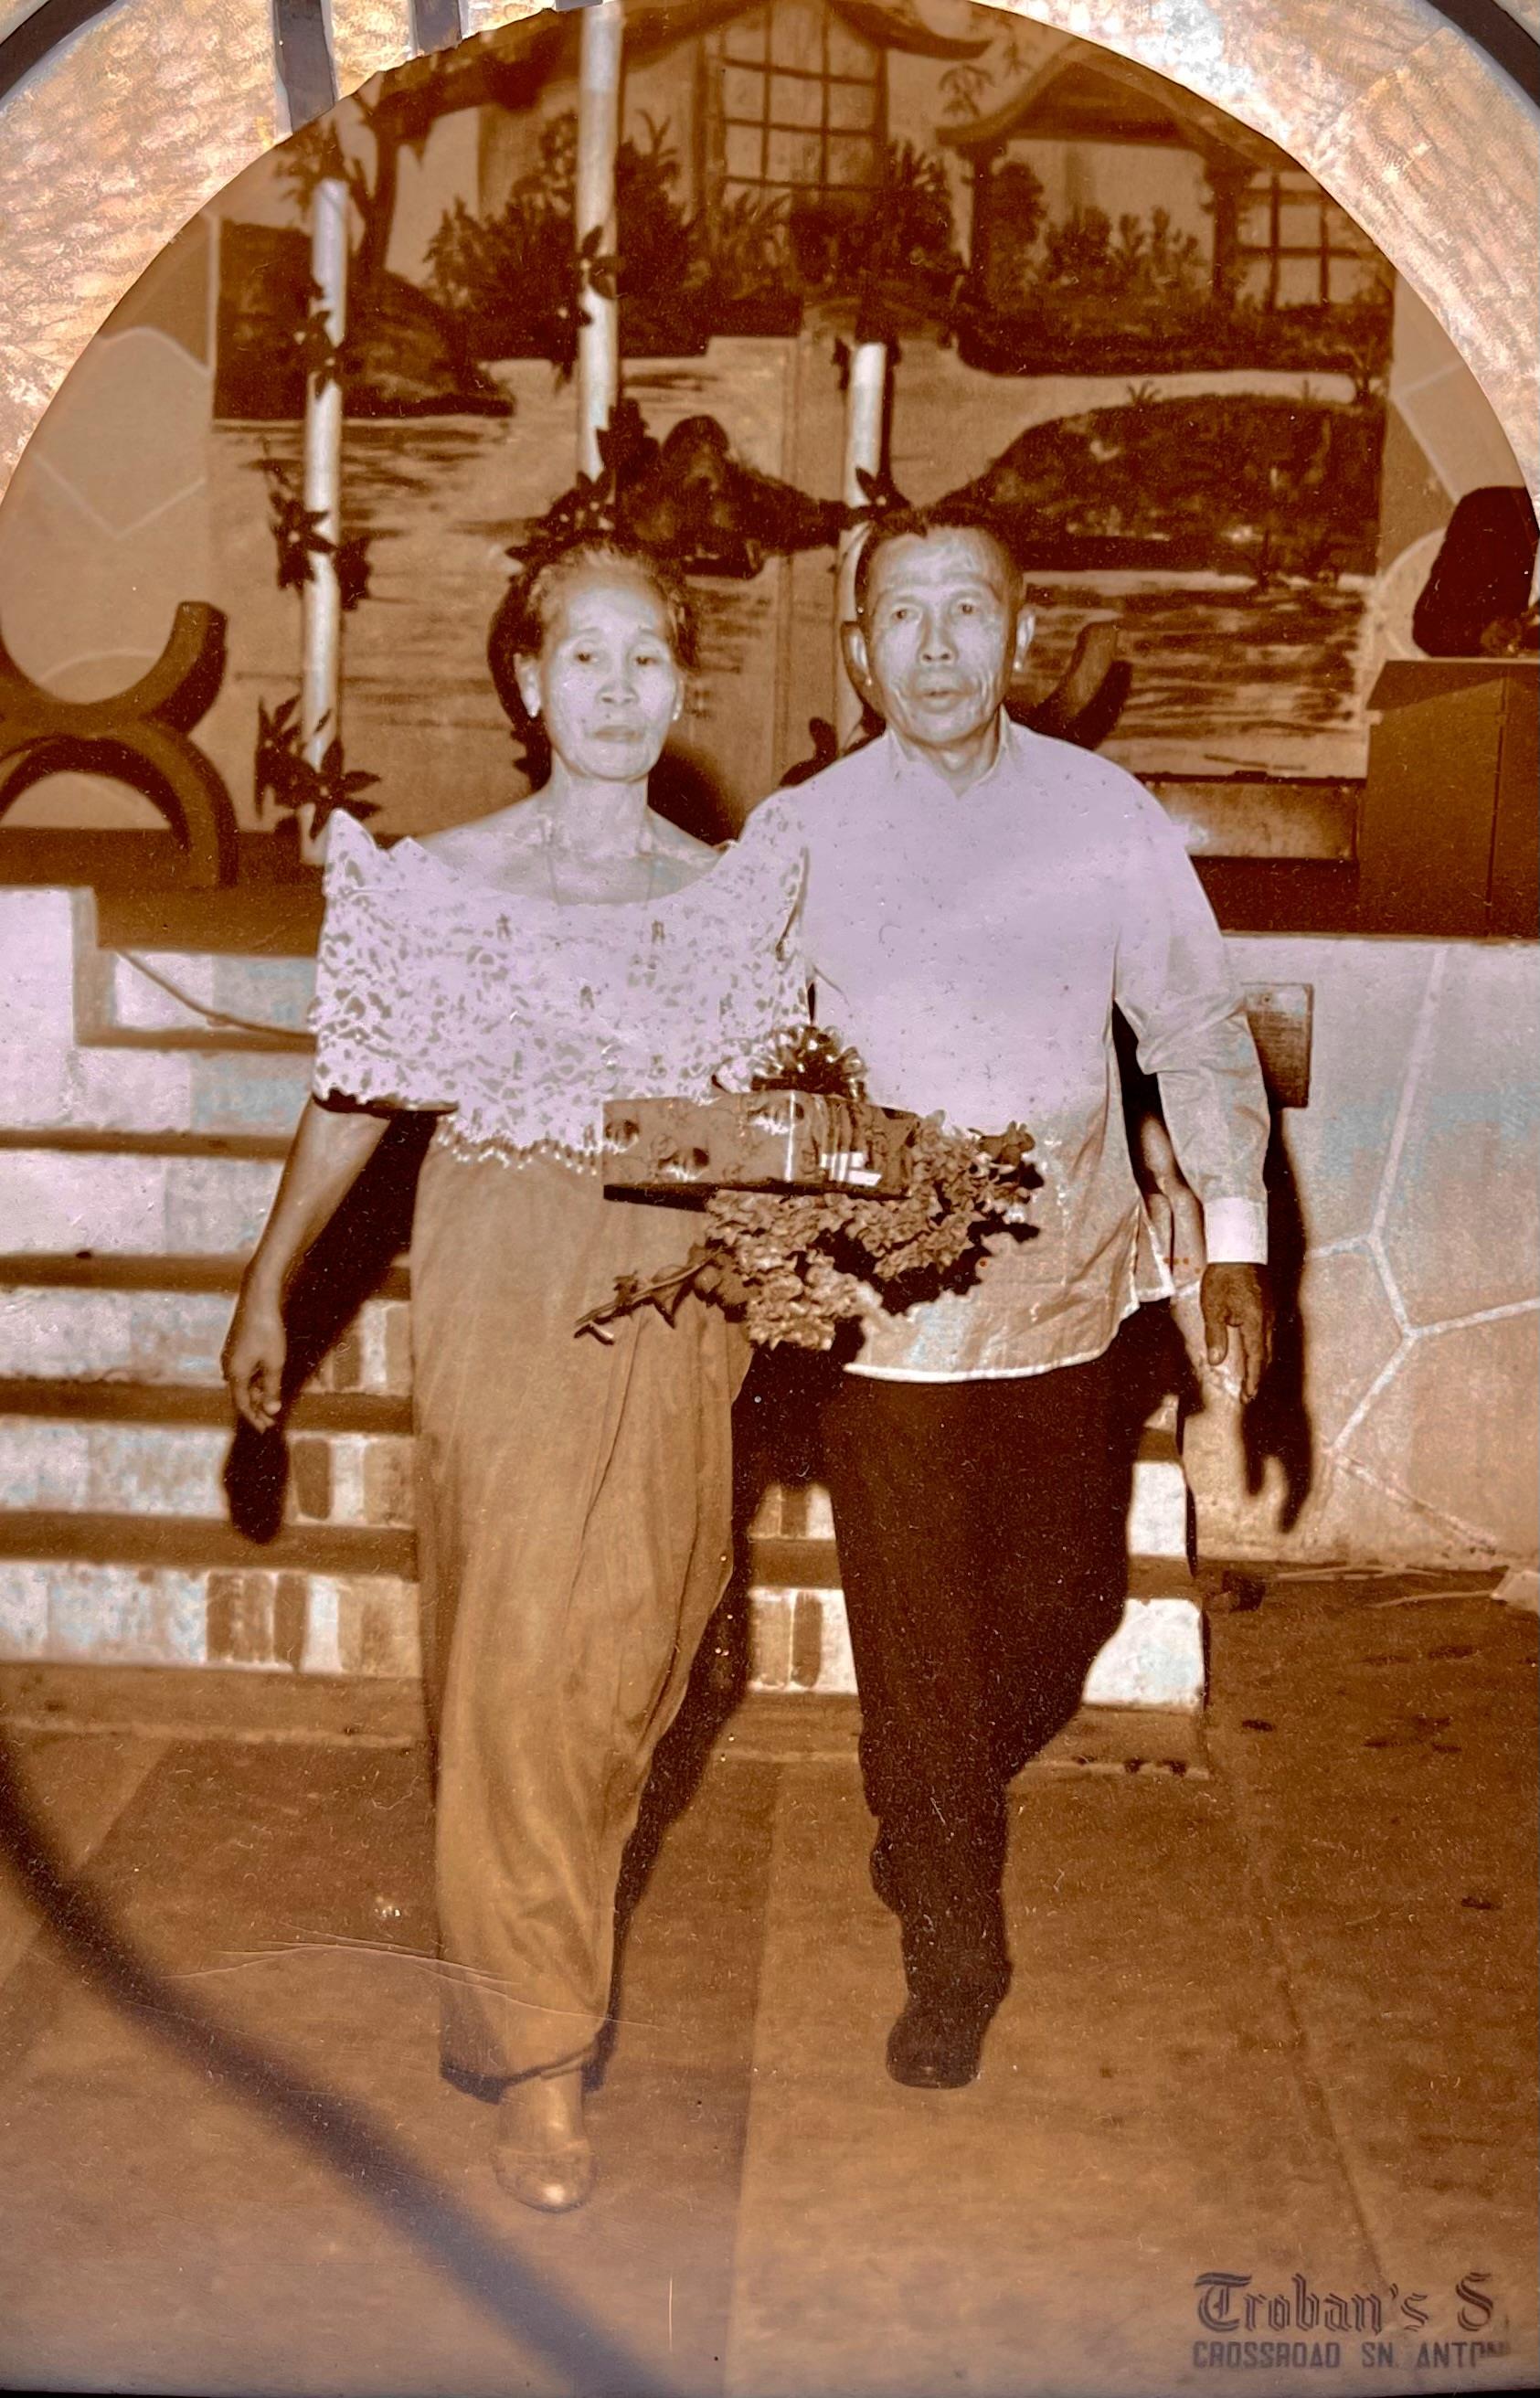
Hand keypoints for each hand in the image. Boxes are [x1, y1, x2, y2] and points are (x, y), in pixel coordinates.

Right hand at [222, 1283, 287, 1432]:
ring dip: (257, 1393)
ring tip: (272, 1402)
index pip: (243, 1405)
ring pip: (243, 1382)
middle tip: (271, 1419)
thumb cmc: (268, 1330)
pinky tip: (266, 1381)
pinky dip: (255, 1380)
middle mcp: (227, 1366)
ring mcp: (229, 1355)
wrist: (258, 1298)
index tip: (265, 1429)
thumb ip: (272, 1388)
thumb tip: (271, 1411)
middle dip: (257, 1408)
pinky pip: (243, 1370)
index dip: (254, 1419)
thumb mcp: (274, 1363)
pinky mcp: (235, 1346)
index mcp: (235, 1374)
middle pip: (241, 1395)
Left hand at [1200, 1263, 1272, 1402]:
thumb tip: (1217, 1362)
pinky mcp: (1268, 1307)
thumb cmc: (1224, 1276)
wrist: (1239, 1249)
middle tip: (1249, 1395)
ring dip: (1261, 1365)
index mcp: (1255, 1323)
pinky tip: (1254, 1353)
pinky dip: (1262, 1350)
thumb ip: (1216, 1336)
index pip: (1256, 1359)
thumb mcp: (1213, 1307)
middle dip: (1257, 1377)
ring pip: (1269, 1346)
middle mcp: (1267, 1321)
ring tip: (1252, 1380)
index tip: (1248, 1396)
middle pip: (1266, 1356)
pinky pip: (1268, 1335)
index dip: (1252, 1380)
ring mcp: (1270, 1314)